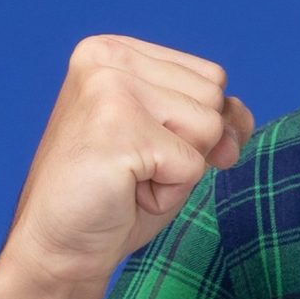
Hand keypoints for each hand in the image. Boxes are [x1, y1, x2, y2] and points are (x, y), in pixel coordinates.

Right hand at [0, 34, 254, 291]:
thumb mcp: (174, 145)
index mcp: (114, 51)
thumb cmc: (115, 196)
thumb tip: (239, 116)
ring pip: (209, 126)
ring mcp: (109, 87)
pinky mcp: (117, 127)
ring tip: (130, 178)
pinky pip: (192, 164)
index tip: (143, 148)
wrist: (60, 247)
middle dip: (190, 146)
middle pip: (213, 95)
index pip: (211, 77)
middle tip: (135, 167)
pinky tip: (126, 192)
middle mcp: (107, 58)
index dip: (197, 127)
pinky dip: (169, 192)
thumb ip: (214, 117)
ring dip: (180, 169)